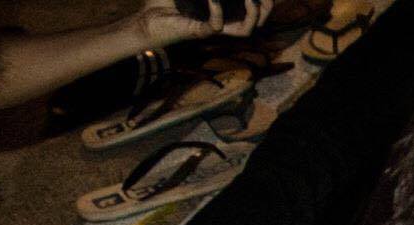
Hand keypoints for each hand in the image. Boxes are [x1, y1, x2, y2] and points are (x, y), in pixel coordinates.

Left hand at [136, 0, 273, 48]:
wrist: (146, 19)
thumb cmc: (165, 2)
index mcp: (225, 10)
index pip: (252, 7)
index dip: (263, 1)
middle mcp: (224, 21)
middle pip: (258, 20)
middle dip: (267, 8)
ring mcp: (213, 28)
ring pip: (246, 30)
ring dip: (253, 14)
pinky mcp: (199, 32)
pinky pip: (216, 27)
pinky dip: (218, 12)